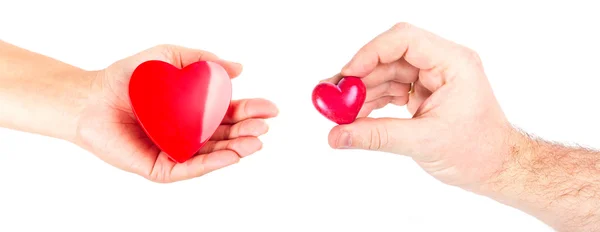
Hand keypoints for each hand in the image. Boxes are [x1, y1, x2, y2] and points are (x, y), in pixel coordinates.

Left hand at [75, 45, 277, 182]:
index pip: (229, 112)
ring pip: (214, 154)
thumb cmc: (127, 77)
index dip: (251, 110)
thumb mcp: (169, 56)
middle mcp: (190, 132)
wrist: (91, 97)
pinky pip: (190, 168)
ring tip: (256, 142)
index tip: (271, 108)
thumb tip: (237, 68)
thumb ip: (202, 59)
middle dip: (249, 131)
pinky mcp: (161, 167)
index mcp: (195, 110)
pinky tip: (231, 155)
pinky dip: (213, 163)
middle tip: (264, 126)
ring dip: (238, 149)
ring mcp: (177, 151)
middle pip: (226, 135)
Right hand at [322, 23, 515, 189]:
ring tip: (338, 113)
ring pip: (386, 74)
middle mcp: (441, 63)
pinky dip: (371, 102)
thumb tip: (337, 135)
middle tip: (331, 97)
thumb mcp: (423, 142)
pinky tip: (354, 117)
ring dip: (361, 92)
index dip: (369, 53)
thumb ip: (376, 136)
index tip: (345, 76)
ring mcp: (431, 77)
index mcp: (452, 63)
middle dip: (358, 77)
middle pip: (389, 57)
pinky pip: (390, 89)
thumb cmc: (477, 152)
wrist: (497, 168)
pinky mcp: (423, 92)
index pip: (404, 40)